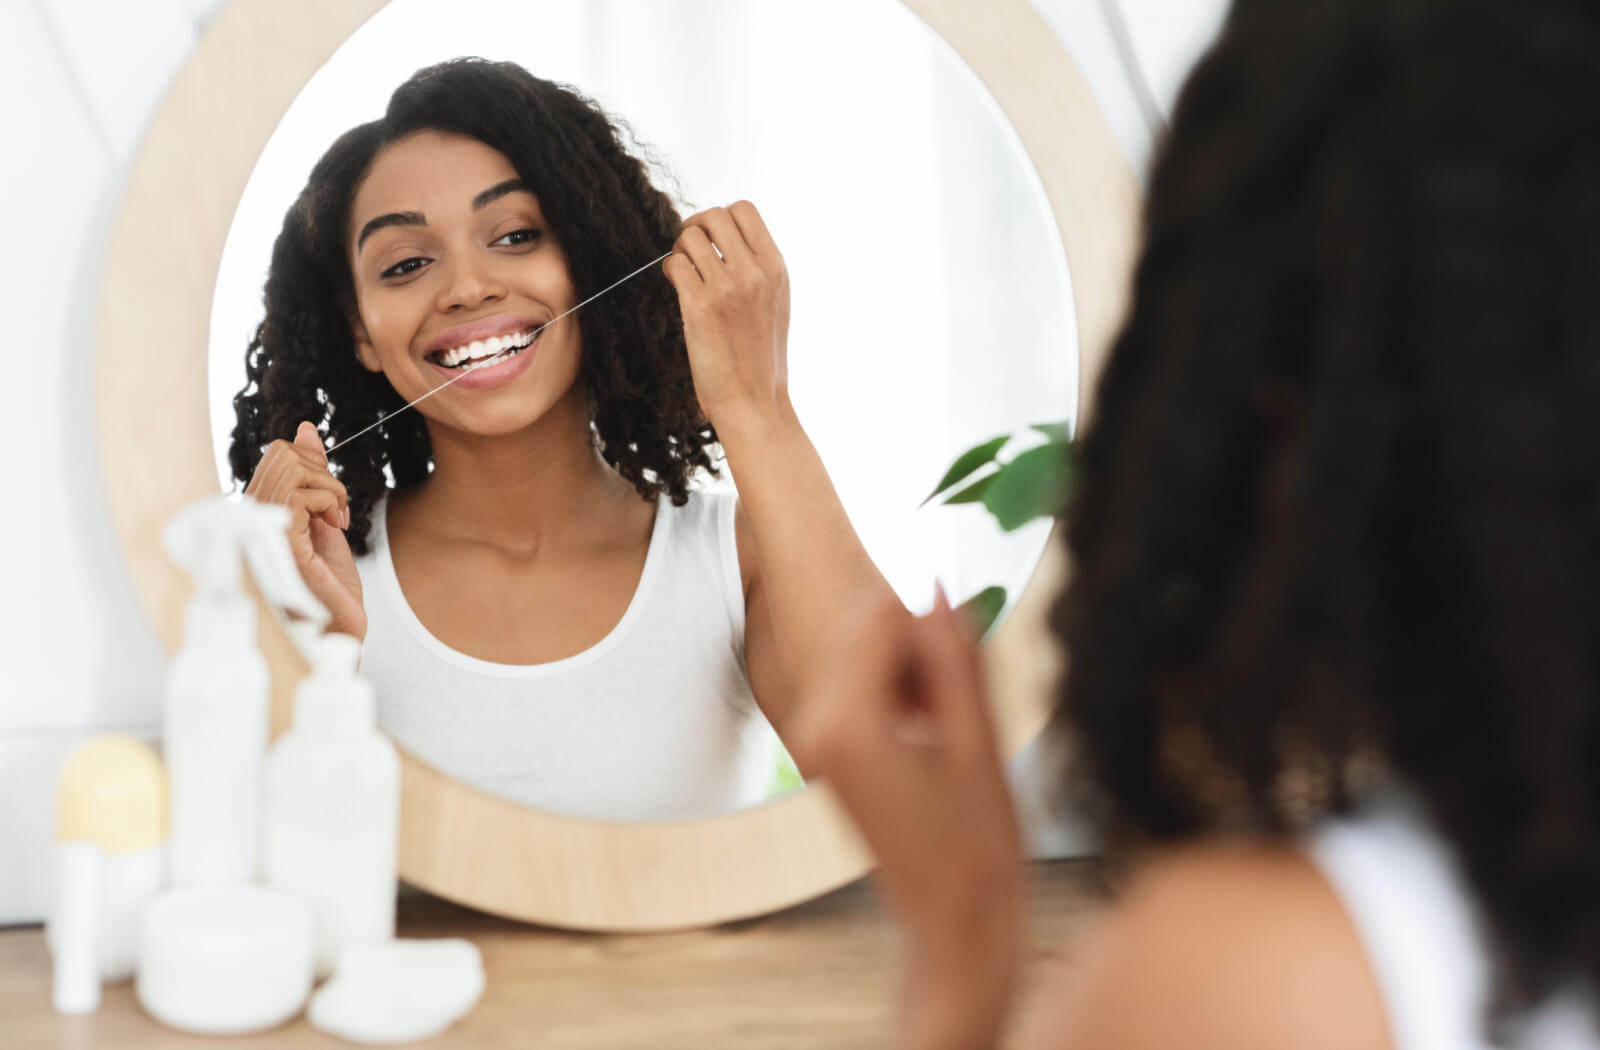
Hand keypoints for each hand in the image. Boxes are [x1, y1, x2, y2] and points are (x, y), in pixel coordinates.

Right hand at [243, 421, 366, 639]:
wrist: (341, 625)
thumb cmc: (332, 583)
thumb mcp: (326, 518)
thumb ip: (314, 476)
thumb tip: (305, 428)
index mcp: (258, 510)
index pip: (278, 453)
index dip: (316, 463)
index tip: (333, 500)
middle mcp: (250, 516)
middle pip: (283, 452)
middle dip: (324, 473)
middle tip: (337, 511)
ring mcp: (258, 527)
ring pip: (292, 467)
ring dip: (331, 489)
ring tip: (336, 521)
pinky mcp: (275, 539)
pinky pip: (303, 493)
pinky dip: (331, 503)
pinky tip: (333, 530)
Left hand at [662, 201, 790, 433]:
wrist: (754, 403)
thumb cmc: (760, 359)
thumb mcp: (775, 304)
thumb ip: (757, 269)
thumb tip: (723, 241)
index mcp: (777, 268)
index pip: (744, 210)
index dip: (721, 218)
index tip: (714, 241)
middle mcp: (755, 272)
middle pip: (714, 215)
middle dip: (696, 228)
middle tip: (692, 253)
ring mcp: (727, 288)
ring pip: (689, 236)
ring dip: (680, 250)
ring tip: (685, 275)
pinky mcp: (700, 307)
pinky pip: (674, 265)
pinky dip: (671, 272)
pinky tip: (678, 291)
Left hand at [790, 588, 1024, 1049]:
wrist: (954, 925)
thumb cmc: (977, 847)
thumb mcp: (978, 739)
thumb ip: (955, 655)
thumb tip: (940, 586)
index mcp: (845, 720)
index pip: (881, 612)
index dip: (935, 618)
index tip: (970, 655)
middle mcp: (815, 723)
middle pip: (866, 626)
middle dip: (918, 639)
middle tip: (961, 694)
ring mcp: (815, 738)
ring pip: (865, 652)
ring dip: (912, 664)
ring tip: (949, 719)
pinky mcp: (828, 750)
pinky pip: (861, 684)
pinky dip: (899, 688)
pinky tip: (933, 727)